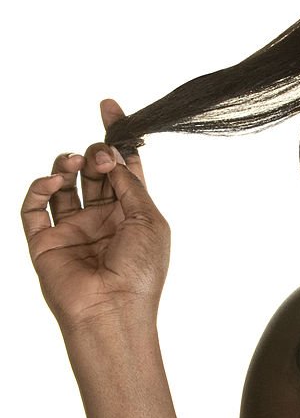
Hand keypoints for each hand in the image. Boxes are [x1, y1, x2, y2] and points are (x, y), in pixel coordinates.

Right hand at [21, 100, 169, 333]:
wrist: (112, 309)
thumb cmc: (140, 271)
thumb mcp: (149, 219)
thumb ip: (130, 183)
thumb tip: (114, 157)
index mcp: (132, 216)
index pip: (124, 169)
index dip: (117, 138)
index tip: (109, 108)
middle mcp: (102, 220)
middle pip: (95, 171)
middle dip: (96, 153)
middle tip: (99, 156)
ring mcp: (73, 230)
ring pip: (63, 184)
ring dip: (67, 164)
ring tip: (77, 164)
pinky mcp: (44, 241)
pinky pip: (34, 206)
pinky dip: (40, 186)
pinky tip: (54, 182)